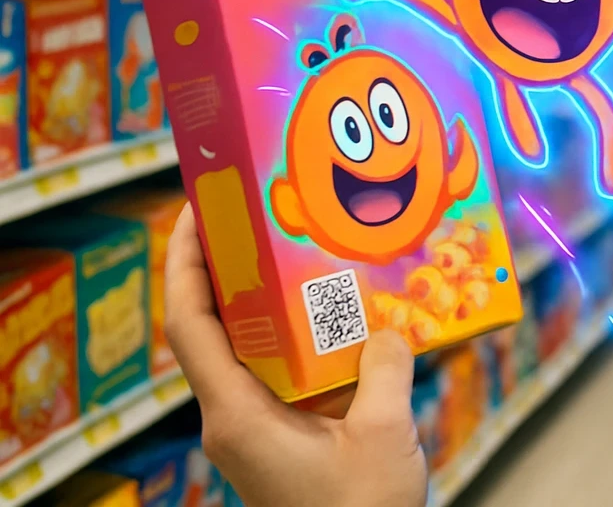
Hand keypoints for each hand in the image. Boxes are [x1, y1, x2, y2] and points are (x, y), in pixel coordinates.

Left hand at [165, 206, 427, 506]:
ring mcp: (254, 430)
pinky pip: (276, 373)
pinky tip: (336, 318)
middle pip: (209, 329)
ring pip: (244, 350)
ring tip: (295, 252)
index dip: (185, 264)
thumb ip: (384, 370)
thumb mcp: (382, 434)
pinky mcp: (278, 439)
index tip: (196, 212)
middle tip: (253, 216)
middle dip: (223, 268)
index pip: (190, 325)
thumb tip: (388, 328)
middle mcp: (232, 418)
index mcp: (238, 414)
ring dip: (260, 301)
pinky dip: (295, 337)